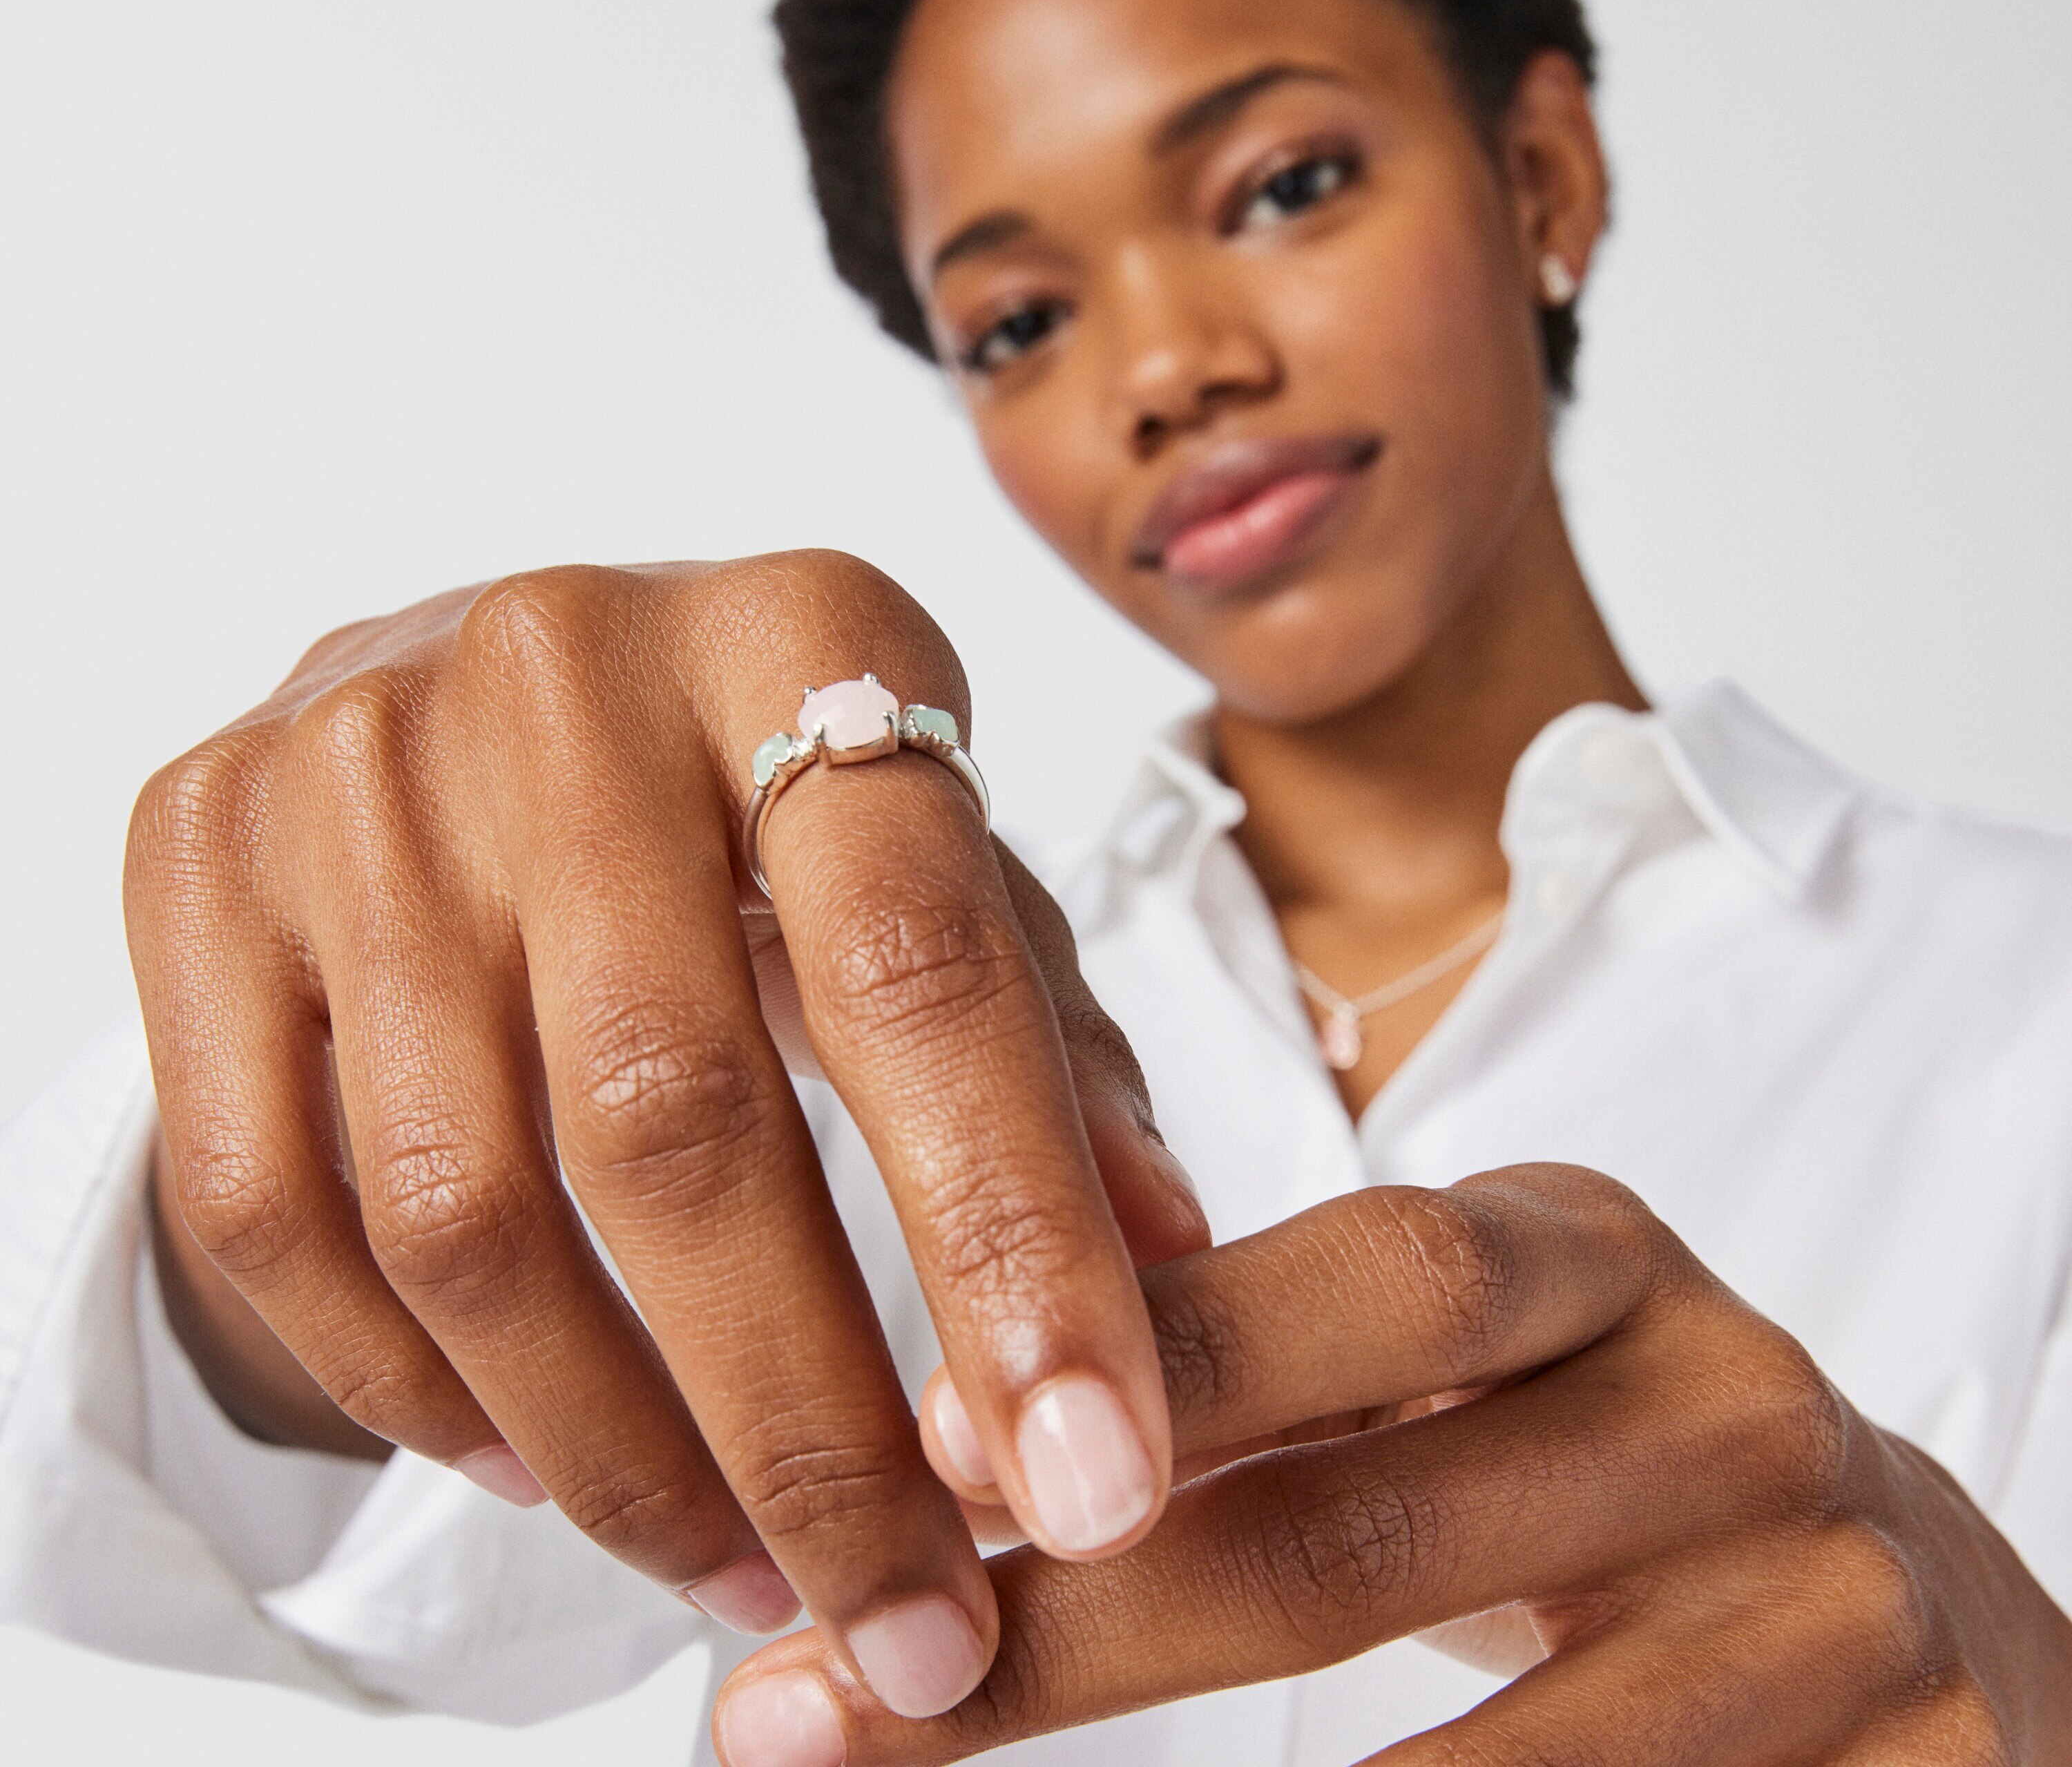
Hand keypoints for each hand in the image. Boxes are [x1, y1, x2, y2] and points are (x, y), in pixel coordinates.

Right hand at [127, 552, 1206, 1714]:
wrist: (499, 682)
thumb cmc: (765, 792)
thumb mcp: (943, 870)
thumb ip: (1052, 1052)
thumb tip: (1170, 1273)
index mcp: (802, 634)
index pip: (921, 965)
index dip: (1014, 1241)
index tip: (1096, 1483)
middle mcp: (562, 673)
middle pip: (675, 1120)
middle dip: (812, 1428)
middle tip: (919, 1624)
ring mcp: (351, 766)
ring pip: (463, 1205)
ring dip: (619, 1452)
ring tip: (748, 1569)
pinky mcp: (201, 858)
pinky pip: (273, 1206)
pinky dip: (411, 1392)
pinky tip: (538, 1463)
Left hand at [718, 1166, 2071, 1761]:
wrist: (1883, 1595)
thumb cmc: (1586, 1458)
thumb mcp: (1459, 1366)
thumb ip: (1271, 1365)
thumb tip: (953, 1439)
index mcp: (1596, 1255)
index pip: (1373, 1277)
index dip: (1159, 1362)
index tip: (919, 1457)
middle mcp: (1728, 1403)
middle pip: (1366, 1532)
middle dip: (1073, 1639)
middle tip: (823, 1713)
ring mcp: (1832, 1605)